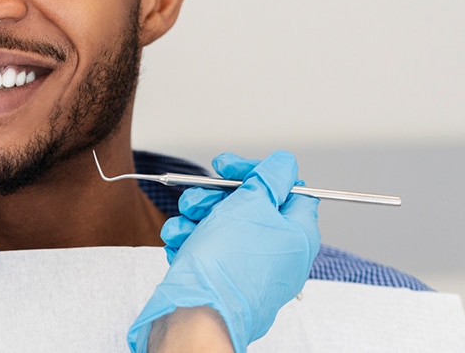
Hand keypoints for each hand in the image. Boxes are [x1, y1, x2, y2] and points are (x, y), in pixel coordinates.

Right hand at [128, 151, 320, 352]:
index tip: (228, 169)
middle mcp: (277, 252)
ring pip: (221, 226)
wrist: (200, 313)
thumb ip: (269, 178)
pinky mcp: (224, 280)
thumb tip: (283, 164)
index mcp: (297, 234)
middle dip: (215, 197)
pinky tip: (179, 242)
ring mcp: (250, 268)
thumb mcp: (252, 205)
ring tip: (183, 226)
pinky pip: (207, 249)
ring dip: (196, 217)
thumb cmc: (229, 264)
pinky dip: (190, 240)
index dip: (257, 173)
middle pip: (248, 206)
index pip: (289, 189)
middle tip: (198, 199)